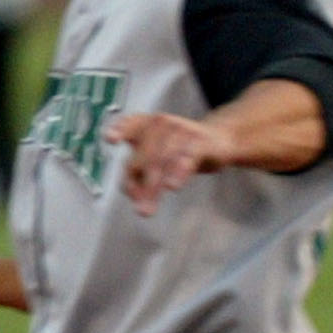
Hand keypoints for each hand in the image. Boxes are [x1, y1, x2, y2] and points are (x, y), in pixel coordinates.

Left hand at [106, 111, 230, 215]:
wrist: (220, 141)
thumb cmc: (183, 149)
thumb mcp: (159, 158)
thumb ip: (140, 173)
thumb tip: (132, 194)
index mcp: (146, 124)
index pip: (130, 124)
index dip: (120, 130)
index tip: (111, 140)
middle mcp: (162, 123)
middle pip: (146, 156)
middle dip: (141, 185)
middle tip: (141, 209)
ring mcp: (182, 130)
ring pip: (164, 161)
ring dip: (155, 187)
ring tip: (150, 208)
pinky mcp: (201, 142)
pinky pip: (188, 158)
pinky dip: (179, 172)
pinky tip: (173, 186)